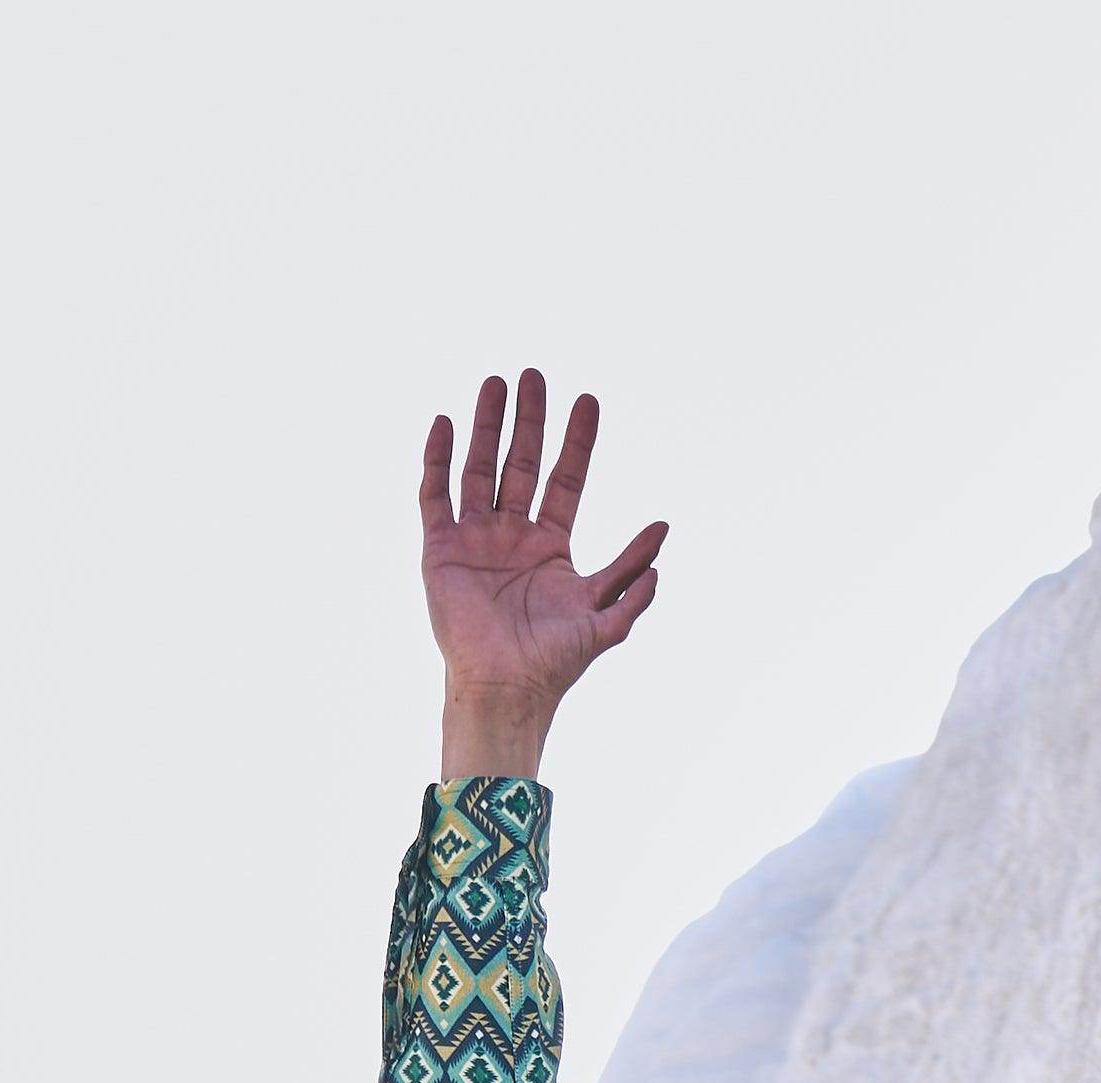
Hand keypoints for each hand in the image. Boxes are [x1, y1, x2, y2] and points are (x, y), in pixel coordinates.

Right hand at [424, 369, 664, 781]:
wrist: (505, 690)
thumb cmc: (553, 664)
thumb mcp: (604, 620)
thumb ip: (631, 577)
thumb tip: (664, 533)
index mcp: (551, 546)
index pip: (567, 479)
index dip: (577, 442)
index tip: (587, 400)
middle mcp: (513, 536)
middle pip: (522, 463)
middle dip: (529, 419)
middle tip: (534, 374)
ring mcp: (476, 539)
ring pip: (480, 468)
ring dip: (486, 426)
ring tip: (494, 382)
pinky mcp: (441, 550)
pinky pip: (436, 495)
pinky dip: (437, 460)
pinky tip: (445, 423)